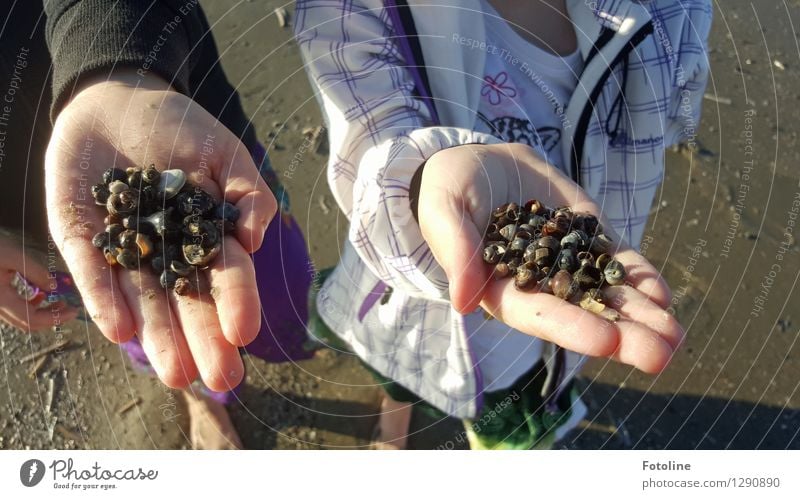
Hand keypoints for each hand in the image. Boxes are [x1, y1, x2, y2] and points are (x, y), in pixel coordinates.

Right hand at [0, 234, 77, 329]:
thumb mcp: (13, 255)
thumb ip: (34, 271)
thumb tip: (54, 287)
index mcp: (0, 299)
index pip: (31, 319)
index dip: (55, 318)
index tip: (74, 311)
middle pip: (27, 324)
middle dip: (52, 319)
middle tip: (71, 309)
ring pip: (21, 319)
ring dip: (43, 313)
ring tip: (61, 301)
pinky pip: (15, 310)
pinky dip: (31, 306)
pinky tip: (42, 295)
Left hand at [45, 71, 276, 389]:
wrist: (117, 98)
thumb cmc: (181, 127)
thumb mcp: (225, 153)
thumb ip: (247, 192)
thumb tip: (253, 240)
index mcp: (205, 238)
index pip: (224, 276)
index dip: (235, 302)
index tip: (243, 332)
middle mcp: (166, 253)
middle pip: (185, 301)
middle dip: (202, 340)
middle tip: (219, 379)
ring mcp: (124, 247)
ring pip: (141, 298)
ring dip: (157, 336)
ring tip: (175, 373)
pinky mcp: (81, 236)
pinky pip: (92, 269)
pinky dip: (104, 297)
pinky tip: (119, 329)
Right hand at [417, 142, 683, 372]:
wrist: (474, 163)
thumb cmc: (448, 190)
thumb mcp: (444, 210)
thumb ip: (455, 249)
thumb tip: (463, 302)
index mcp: (501, 288)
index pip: (538, 313)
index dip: (571, 327)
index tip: (606, 341)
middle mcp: (539, 283)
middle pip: (584, 313)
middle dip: (623, 335)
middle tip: (661, 355)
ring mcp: (567, 261)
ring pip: (607, 293)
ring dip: (642, 316)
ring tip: (676, 337)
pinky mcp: (586, 236)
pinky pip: (615, 261)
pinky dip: (639, 278)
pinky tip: (663, 296)